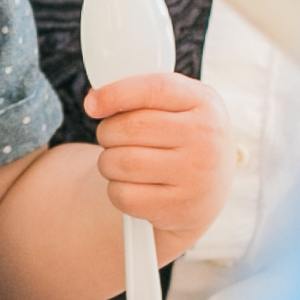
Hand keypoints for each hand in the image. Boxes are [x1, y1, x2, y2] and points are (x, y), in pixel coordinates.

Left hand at [85, 68, 233, 255]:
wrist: (208, 191)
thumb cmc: (184, 138)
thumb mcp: (181, 106)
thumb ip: (145, 93)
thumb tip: (95, 100)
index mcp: (206, 104)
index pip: (155, 90)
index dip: (116, 93)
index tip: (92, 103)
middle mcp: (206, 139)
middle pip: (131, 128)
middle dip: (108, 132)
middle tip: (111, 137)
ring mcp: (195, 177)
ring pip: (122, 163)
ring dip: (108, 162)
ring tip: (119, 161)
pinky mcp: (177, 208)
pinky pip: (123, 195)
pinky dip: (116, 189)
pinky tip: (130, 185)